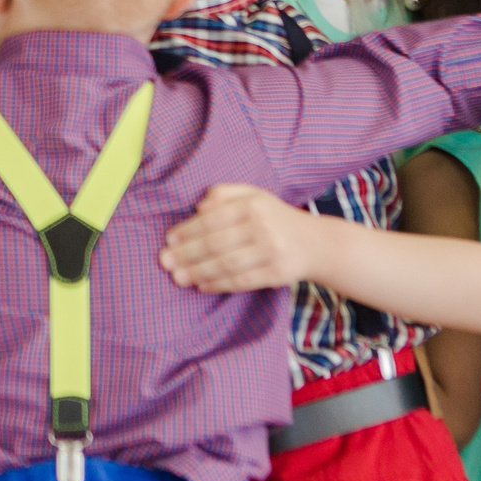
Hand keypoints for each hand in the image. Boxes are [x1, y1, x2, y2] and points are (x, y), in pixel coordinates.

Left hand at [160, 184, 319, 292]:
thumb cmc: (274, 217)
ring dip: (199, 272)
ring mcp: (272, 251)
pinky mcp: (278, 273)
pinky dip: (220, 285)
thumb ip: (224, 193)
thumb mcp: (253, 195)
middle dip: (187, 254)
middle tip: (165, 262)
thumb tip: (198, 207)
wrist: (315, 243)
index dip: (188, 230)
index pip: (213, 218)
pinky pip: (243, 281)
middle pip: (217, 243)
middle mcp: (263, 226)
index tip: (169, 240)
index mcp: (253, 204)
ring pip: (227, 264)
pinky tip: (202, 286)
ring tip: (178, 278)